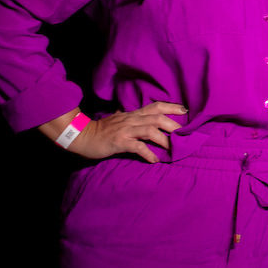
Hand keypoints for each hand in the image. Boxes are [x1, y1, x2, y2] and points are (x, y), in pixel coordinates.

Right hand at [69, 102, 187, 162]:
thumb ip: (135, 121)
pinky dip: (148, 153)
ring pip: (150, 130)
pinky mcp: (119, 141)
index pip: (156, 106)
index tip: (185, 111)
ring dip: (164, 140)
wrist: (82, 136)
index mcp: (134, 114)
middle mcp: (132, 119)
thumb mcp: (121, 121)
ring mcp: (125, 130)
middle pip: (158, 118)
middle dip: (174, 126)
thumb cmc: (103, 130)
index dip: (172, 107)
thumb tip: (148, 123)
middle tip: (186, 135)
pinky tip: (154, 160)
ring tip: (173, 150)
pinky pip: (137, 146)